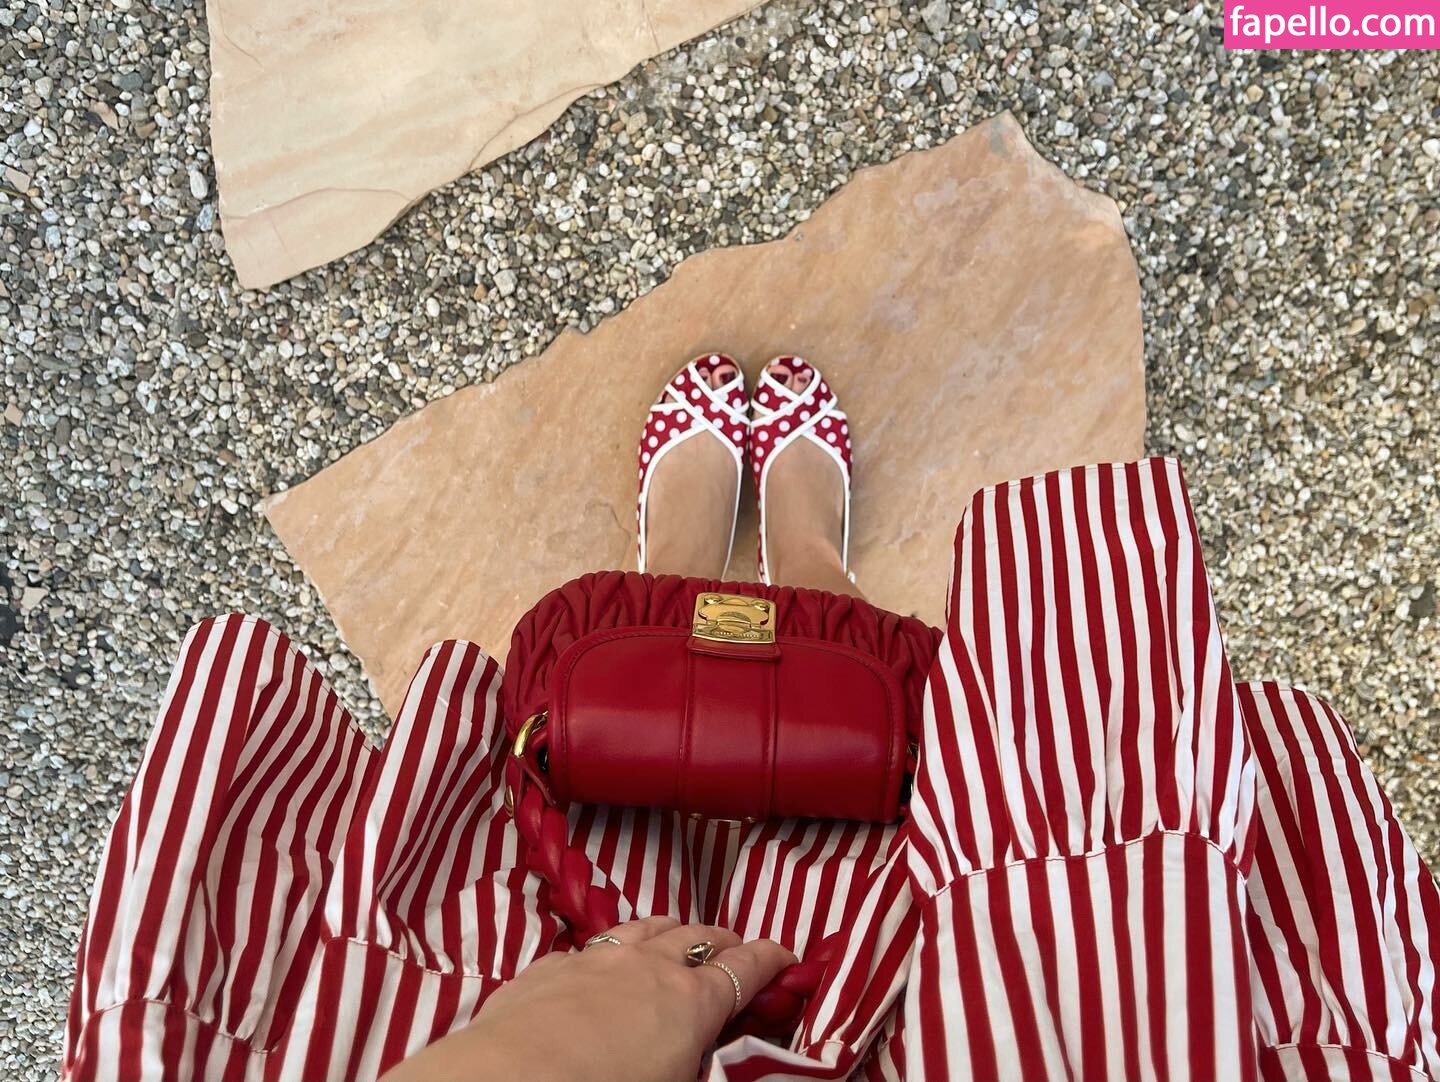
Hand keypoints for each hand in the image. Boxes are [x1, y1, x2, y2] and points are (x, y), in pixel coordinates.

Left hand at [379, 916, 796, 1081]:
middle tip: (737, 949)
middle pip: (699, 937)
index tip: (786, 957)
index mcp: (691, 1003)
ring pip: (646, 927)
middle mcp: (649, 967)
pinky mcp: (551, 967)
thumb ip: (702, 1069)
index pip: (745, 969)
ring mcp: (597, 960)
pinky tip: (606, 962)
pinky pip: (593, 946)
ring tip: (679, 937)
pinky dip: (613, 950)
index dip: (771, 960)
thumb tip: (710, 1065)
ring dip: (670, 931)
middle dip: (724, 940)